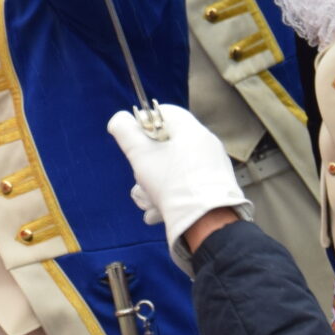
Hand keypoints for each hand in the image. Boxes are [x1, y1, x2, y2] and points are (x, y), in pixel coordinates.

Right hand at [104, 102, 248, 255]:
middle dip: (147, 164)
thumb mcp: (140, 155)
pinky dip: (172, 195)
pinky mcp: (216, 188)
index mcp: (191, 130)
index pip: (164, 112)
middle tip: (140, 180)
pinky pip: (188, 185)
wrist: (207, 222)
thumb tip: (119, 120)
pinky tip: (158, 213)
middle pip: (167, 145)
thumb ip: (125, 132)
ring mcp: (214, 167)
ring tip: (147, 203)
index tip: (134, 142)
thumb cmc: (171, 183)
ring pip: (175, 169)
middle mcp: (206, 144)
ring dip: (156, 185)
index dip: (144, 124)